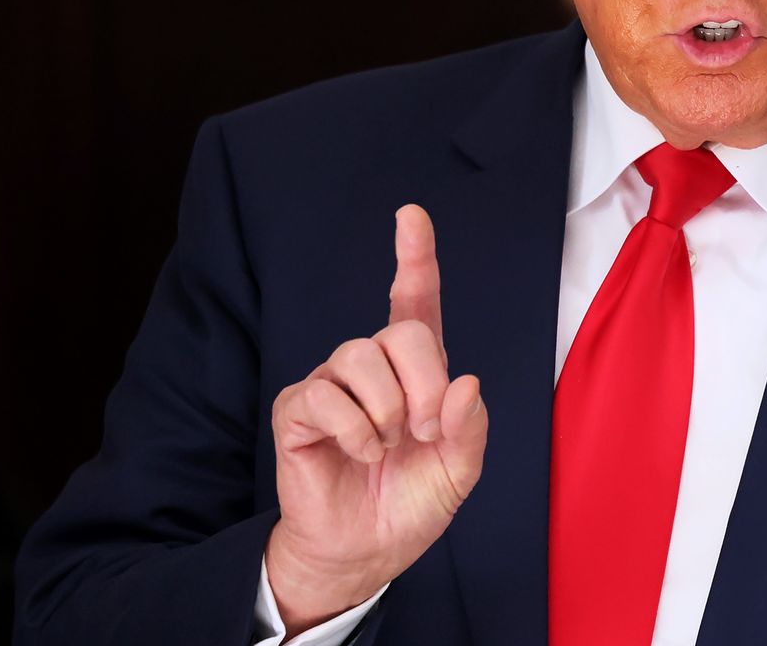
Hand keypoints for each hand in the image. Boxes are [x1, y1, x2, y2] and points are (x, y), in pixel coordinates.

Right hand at [264, 205, 487, 634]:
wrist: (366, 551)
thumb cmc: (410, 503)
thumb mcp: (458, 470)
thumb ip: (469, 428)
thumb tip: (465, 382)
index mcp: (414, 371)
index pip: (414, 300)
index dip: (414, 255)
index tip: (411, 215)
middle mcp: (371, 366)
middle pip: (400, 333)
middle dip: (424, 383)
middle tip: (425, 430)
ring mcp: (330, 383)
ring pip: (359, 357)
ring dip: (387, 408)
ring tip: (389, 445)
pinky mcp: (298, 409)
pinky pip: (323, 394)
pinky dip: (354, 429)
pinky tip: (361, 452)